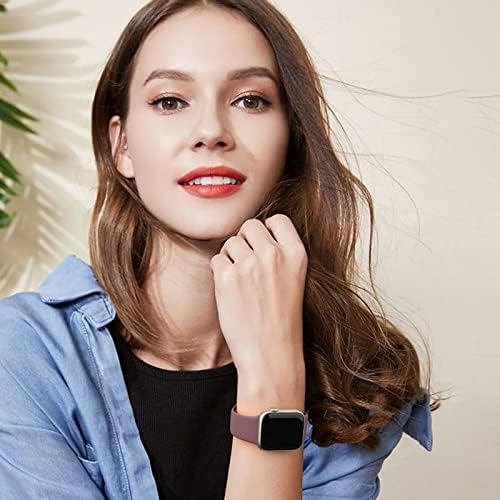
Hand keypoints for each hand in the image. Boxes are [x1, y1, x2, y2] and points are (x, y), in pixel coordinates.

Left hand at [209, 214, 307, 386]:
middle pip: (250, 225)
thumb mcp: (295, 280)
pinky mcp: (227, 278)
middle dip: (246, 241)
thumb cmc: (282, 320)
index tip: (263, 249)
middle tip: (248, 265)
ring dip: (231, 257)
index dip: (267, 231)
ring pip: (231, 241)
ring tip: (240, 282)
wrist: (271, 354)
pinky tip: (230, 291)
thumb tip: (253, 232)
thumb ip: (280, 254)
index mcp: (297, 254)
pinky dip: (219, 272)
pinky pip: (216, 260)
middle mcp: (274, 255)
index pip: (277, 220)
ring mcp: (250, 265)